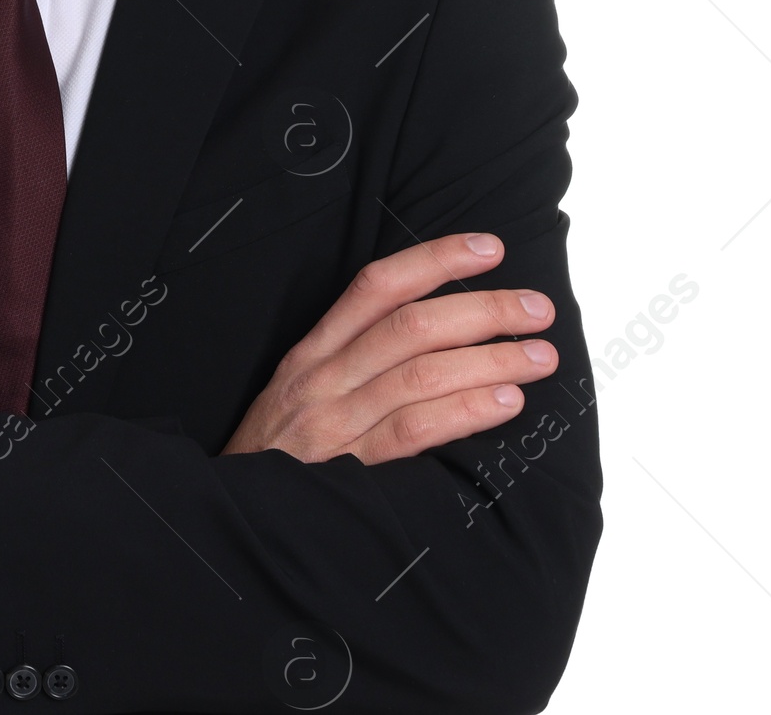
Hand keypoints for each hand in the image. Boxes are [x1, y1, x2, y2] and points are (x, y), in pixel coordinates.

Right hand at [221, 232, 555, 463]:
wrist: (230, 522)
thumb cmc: (279, 453)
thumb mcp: (300, 391)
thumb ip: (353, 360)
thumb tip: (441, 332)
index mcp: (314, 350)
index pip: (378, 286)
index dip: (436, 259)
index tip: (490, 248)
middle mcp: (323, 377)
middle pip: (412, 325)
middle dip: (484, 310)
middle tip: (537, 309)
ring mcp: (335, 422)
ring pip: (421, 373)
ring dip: (491, 360)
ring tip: (540, 357)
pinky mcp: (349, 470)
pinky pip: (415, 430)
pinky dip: (466, 410)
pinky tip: (507, 403)